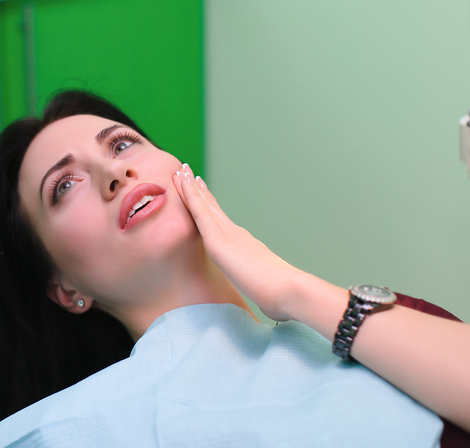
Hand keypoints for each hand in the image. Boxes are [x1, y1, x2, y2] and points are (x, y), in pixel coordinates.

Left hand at [173, 164, 304, 321]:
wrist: (289, 291)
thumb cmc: (281, 297)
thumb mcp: (265, 290)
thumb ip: (262, 288)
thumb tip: (268, 300)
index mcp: (245, 246)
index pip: (222, 222)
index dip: (211, 206)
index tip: (202, 191)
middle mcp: (236, 234)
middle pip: (212, 207)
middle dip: (199, 191)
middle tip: (188, 172)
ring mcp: (227, 234)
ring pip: (203, 204)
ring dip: (190, 186)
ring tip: (180, 169)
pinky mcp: (218, 239)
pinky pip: (199, 211)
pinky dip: (189, 195)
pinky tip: (181, 182)